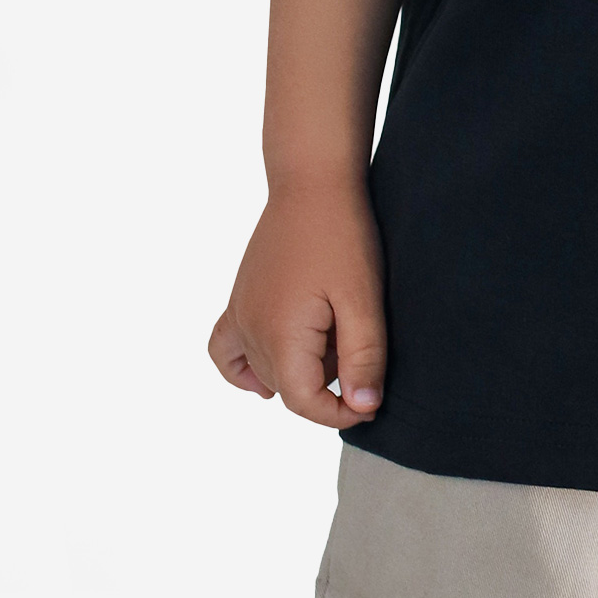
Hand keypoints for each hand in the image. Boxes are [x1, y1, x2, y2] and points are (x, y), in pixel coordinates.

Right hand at [207, 171, 387, 428]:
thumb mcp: (364, 300)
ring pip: (265, 374)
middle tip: (362, 352)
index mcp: (280, 336)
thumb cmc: (342, 238)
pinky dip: (242, 370)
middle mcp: (250, 330)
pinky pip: (224, 351)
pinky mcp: (238, 300)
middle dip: (330, 386)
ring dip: (302, 371)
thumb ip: (364, 358)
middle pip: (288, 390)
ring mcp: (239, 314)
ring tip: (333, 340)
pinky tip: (263, 376)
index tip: (373, 400)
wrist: (313, 184)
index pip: (305, 404)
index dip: (342, 413)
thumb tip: (362, 407)